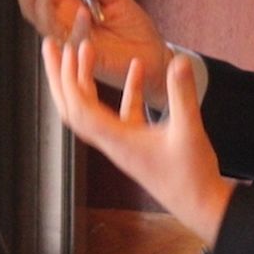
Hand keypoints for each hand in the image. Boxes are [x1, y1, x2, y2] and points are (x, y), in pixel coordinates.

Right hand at [15, 0, 173, 106]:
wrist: (154, 57)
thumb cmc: (134, 29)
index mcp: (71, 8)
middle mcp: (67, 25)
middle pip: (35, 6)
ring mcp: (74, 42)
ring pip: (47, 24)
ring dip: (43, 3)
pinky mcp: (87, 58)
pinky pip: (77, 42)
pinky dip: (78, 27)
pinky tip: (82, 11)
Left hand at [42, 36, 235, 247]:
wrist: (202, 207)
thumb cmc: (193, 176)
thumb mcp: (189, 130)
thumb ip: (183, 94)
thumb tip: (178, 61)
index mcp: (117, 141)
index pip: (80, 108)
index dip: (70, 79)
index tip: (67, 51)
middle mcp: (112, 143)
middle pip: (73, 108)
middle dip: (60, 77)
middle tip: (51, 46)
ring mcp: (123, 143)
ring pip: (92, 109)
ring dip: (84, 81)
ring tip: (83, 52)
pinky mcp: (138, 144)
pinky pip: (122, 113)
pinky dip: (125, 91)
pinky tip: (136, 68)